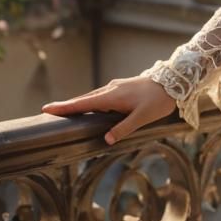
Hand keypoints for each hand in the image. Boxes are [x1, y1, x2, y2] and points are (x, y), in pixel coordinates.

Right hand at [41, 76, 176, 145]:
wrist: (174, 81)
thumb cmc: (158, 100)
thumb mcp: (142, 117)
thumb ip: (124, 128)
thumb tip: (105, 140)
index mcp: (112, 96)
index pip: (83, 103)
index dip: (65, 107)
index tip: (47, 108)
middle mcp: (111, 89)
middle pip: (84, 99)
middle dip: (67, 106)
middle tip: (49, 111)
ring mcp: (116, 87)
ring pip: (93, 97)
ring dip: (79, 103)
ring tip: (65, 111)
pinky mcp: (122, 87)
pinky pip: (101, 96)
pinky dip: (91, 101)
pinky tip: (90, 107)